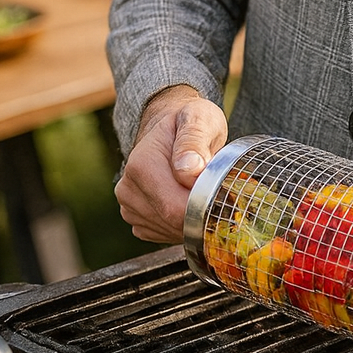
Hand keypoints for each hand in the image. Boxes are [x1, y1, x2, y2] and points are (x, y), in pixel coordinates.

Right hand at [115, 85, 227, 242]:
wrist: (168, 127)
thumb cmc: (188, 121)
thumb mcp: (199, 118)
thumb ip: (194, 140)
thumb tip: (189, 169)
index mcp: (142, 165)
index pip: (174, 208)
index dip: (204, 207)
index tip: (224, 194)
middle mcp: (128, 188)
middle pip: (172, 222)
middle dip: (200, 213)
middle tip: (219, 191)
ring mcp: (129, 205)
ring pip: (169, 231)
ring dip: (192, 219)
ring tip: (202, 191)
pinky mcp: (135, 218)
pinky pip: (163, 234)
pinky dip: (181, 225)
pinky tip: (189, 202)